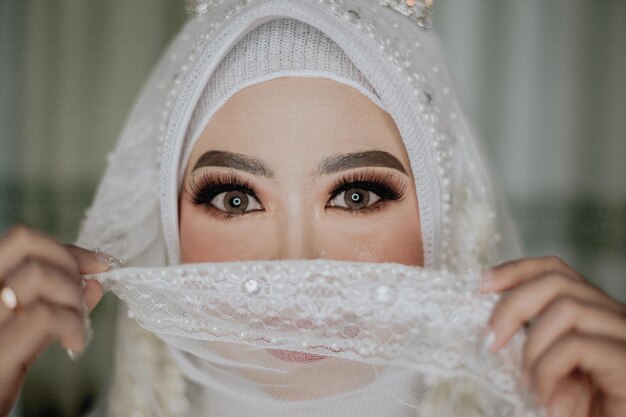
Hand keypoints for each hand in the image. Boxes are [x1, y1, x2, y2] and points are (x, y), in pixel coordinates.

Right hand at [0, 225, 109, 416]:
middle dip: (68, 262)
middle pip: (23, 242)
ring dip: (71, 295)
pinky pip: (43, 316)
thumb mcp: (23, 336)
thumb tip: (93, 284)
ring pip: (35, 275)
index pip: (19, 241)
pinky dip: (71, 324)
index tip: (96, 265)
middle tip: (83, 294)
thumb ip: (54, 308)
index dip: (65, 248)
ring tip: (76, 324)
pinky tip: (75, 343)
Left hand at [481, 256, 625, 416]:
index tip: (482, 285)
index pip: (556, 270)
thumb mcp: (550, 368)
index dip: (516, 270)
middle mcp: (614, 317)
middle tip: (490, 341)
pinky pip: (576, 346)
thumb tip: (492, 326)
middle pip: (557, 281)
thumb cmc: (582, 409)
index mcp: (594, 312)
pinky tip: (543, 396)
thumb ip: (533, 341)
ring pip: (568, 308)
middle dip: (512, 305)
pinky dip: (548, 369)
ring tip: (526, 382)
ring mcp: (624, 337)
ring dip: (533, 346)